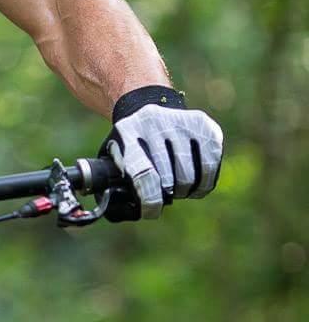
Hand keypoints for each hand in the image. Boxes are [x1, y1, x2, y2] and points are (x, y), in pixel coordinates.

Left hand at [105, 96, 222, 219]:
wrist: (148, 109)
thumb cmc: (129, 146)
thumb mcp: (111, 158)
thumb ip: (112, 184)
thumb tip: (124, 211)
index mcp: (127, 132)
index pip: (142, 174)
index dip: (150, 201)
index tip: (152, 211)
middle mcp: (154, 122)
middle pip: (169, 178)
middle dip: (168, 195)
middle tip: (166, 195)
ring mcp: (181, 121)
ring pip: (191, 175)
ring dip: (186, 191)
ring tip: (180, 189)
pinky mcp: (203, 124)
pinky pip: (209, 165)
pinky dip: (204, 183)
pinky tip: (196, 184)